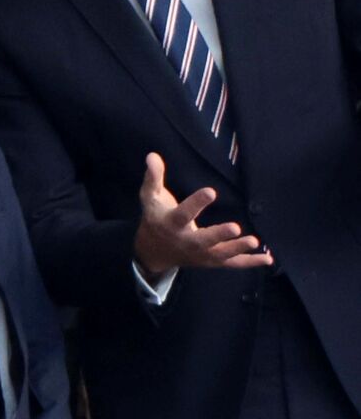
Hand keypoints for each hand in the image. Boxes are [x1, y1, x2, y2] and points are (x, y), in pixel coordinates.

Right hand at [134, 152, 273, 275]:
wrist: (154, 251)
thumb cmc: (155, 217)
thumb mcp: (149, 197)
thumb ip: (153, 177)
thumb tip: (153, 155)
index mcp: (171, 223)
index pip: (184, 213)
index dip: (196, 203)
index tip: (211, 191)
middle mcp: (186, 241)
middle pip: (203, 240)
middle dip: (219, 235)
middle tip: (235, 227)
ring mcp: (200, 254)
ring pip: (220, 254)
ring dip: (237, 249)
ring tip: (255, 241)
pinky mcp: (211, 260)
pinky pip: (231, 263)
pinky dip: (249, 262)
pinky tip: (268, 258)